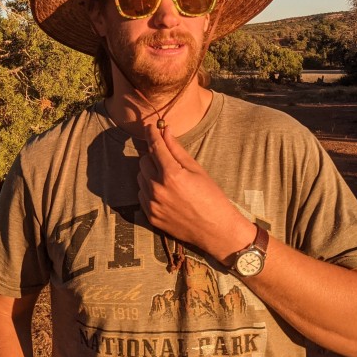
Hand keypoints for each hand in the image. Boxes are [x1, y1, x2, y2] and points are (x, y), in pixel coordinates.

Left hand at [137, 125, 254, 262]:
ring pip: (140, 178)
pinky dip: (149, 189)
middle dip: (153, 157)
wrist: (216, 230)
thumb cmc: (211, 196)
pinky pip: (141, 194)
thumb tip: (165, 130)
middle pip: (143, 161)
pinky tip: (165, 192)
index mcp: (171, 175)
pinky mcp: (150, 217)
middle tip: (167, 160)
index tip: (149, 127)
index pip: (155, 147)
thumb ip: (177, 150)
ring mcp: (152, 205)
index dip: (151, 134)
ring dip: (150, 173)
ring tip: (168, 179)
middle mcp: (158, 189)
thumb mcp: (197, 169)